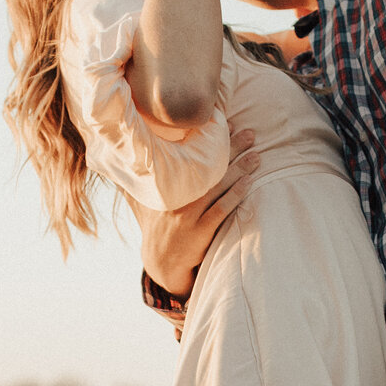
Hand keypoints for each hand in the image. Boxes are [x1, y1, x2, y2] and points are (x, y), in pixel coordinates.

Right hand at [134, 130, 256, 295]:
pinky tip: (249, 183)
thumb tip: (128, 160)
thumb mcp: (148, 199)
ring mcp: (188, 215)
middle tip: (250, 134)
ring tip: (257, 156)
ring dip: (240, 169)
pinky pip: (221, 210)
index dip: (209, 139)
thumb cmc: (160, 226)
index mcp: (166, 185)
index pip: (190, 155)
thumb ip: (146, 179)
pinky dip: (235, 195)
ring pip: (217, 186)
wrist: (161, 262)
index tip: (226, 123)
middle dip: (232, 148)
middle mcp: (176, 197)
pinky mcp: (199, 233)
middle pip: (208, 167)